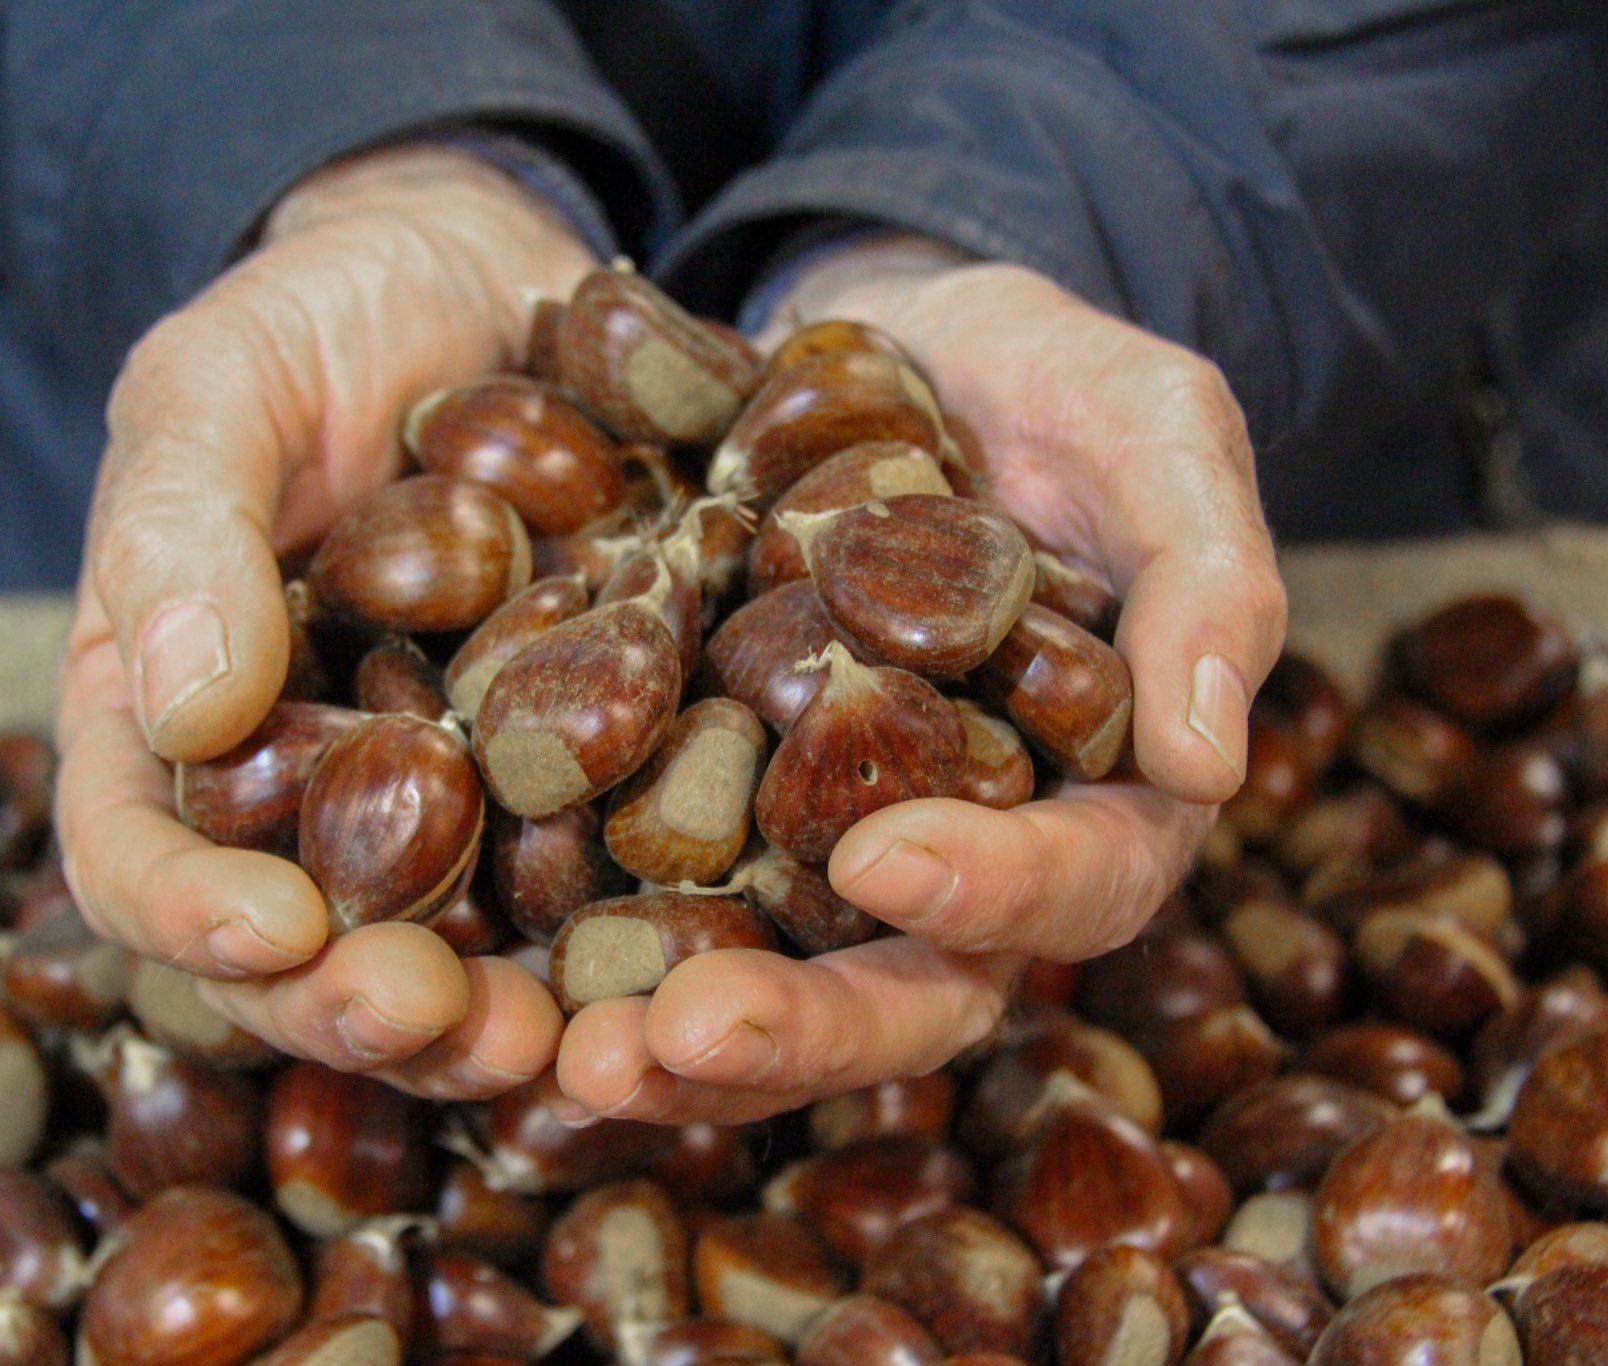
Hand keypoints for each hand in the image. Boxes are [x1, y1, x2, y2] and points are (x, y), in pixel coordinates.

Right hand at [55, 145, 593, 1098]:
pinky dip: (616, 931)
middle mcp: (299, 788)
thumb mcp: (219, 383)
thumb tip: (180, 709)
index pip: (133, 851)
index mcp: (171, 715)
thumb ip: (182, 527)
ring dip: (488, 1013)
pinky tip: (676, 954)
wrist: (483, 276)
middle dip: (353, 1003)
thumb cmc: (318, 315)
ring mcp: (440, 794)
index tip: (271, 930)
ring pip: (442, 948)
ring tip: (559, 1038)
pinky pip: (585, 873)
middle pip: (296, 949)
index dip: (185, 916)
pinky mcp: (566, 775)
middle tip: (433, 1014)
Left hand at [556, 236, 1286, 1124]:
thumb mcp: (1151, 430)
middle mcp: (959, 855)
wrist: (883, 346)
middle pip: (908, 991)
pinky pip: (654, 906)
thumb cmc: (1044, 382)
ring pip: (773, 987)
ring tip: (576, 1061)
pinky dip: (588, 954)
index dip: (997, 890)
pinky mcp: (707, 813)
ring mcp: (821, 849)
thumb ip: (1206, 573)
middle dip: (804, 1030)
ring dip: (677, 1044)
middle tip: (682, 1036)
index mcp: (1094, 790)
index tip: (887, 858)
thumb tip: (1208, 757)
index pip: (1078, 879)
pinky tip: (501, 976)